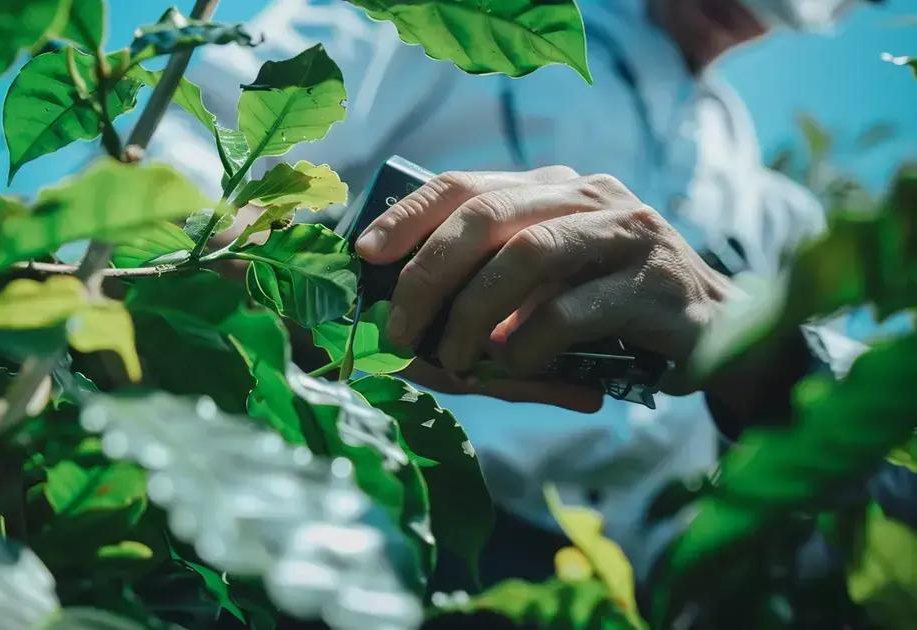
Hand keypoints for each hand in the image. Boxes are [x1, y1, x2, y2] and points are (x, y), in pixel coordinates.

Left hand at [355, 166, 736, 405]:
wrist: (721, 333)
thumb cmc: (611, 315)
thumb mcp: (543, 292)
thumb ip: (487, 293)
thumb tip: (405, 329)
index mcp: (553, 189)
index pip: (466, 183)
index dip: (409, 215)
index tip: (366, 253)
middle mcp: (589, 196)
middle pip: (487, 214)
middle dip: (429, 273)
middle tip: (399, 328)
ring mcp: (627, 233)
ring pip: (529, 254)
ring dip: (472, 312)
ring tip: (452, 360)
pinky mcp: (656, 283)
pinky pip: (573, 310)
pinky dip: (526, 344)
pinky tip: (510, 368)